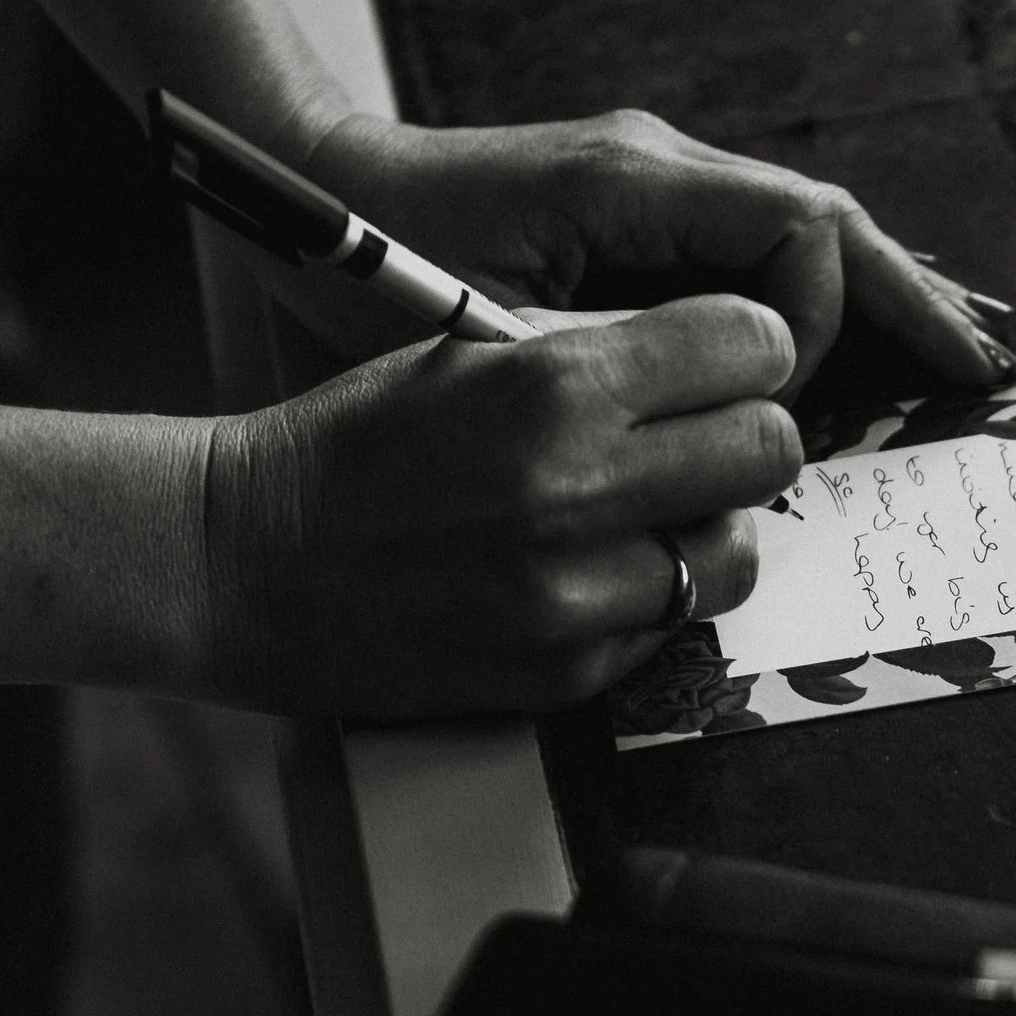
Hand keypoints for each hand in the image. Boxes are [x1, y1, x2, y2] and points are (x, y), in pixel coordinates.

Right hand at [197, 295, 801, 717]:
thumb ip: (601, 350)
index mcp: (554, 383)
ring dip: (706, 528)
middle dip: (745, 434)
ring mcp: (574, 594)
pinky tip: (584, 572)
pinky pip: (667, 627)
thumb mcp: (470, 351)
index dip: (750, 347)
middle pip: (769, 448)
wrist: (245, 560)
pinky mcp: (564, 673)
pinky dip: (645, 598)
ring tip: (643, 513)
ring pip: (736, 552)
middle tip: (698, 439)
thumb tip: (726, 352)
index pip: (749, 343)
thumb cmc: (358, 442)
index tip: (728, 360)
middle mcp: (576, 488)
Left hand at [256, 108, 1015, 395]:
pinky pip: (755, 253)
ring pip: (803, 234)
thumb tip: (723, 406)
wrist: (314, 189)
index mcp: (636, 182)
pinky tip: (848, 347)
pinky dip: (814, 300)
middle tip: (978, 369)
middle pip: (827, 226)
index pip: (798, 232)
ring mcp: (656, 188)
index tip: (773, 396)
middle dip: (908, 298)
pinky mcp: (638, 218)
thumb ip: (612, 358)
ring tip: (945, 357)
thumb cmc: (379, 259)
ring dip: (875, 298)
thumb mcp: (491, 325)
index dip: (814, 322)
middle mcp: (662, 168)